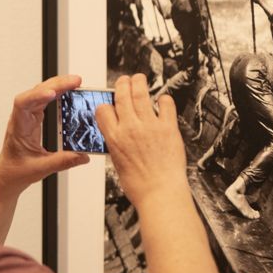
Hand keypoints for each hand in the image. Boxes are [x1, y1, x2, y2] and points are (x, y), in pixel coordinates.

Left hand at [0, 75, 90, 196]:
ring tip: (75, 82)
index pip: (23, 104)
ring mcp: (28, 116)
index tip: (52, 93)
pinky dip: (57, 93)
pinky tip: (68, 92)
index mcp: (19, 128)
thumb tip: (83, 156)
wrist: (7, 175)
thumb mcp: (40, 169)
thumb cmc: (16, 171)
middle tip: (76, 81)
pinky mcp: (34, 118)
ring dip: (57, 85)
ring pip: (40, 93)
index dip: (37, 95)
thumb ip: (62, 162)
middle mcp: (22, 118)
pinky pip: (45, 100)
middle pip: (36, 92)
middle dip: (56, 84)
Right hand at [95, 74, 188, 210]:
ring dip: (139, 83)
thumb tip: (120, 134)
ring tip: (139, 79)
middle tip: (124, 81)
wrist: (160, 193)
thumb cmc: (140, 186)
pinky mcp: (168, 127)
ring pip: (141, 94)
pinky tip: (162, 100)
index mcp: (115, 138)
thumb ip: (118, 144)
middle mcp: (130, 128)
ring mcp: (150, 126)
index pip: (103, 110)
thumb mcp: (119, 163)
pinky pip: (166, 105)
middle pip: (122, 96)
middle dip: (122, 84)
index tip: (110, 104)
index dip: (106, 105)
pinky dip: (163, 100)